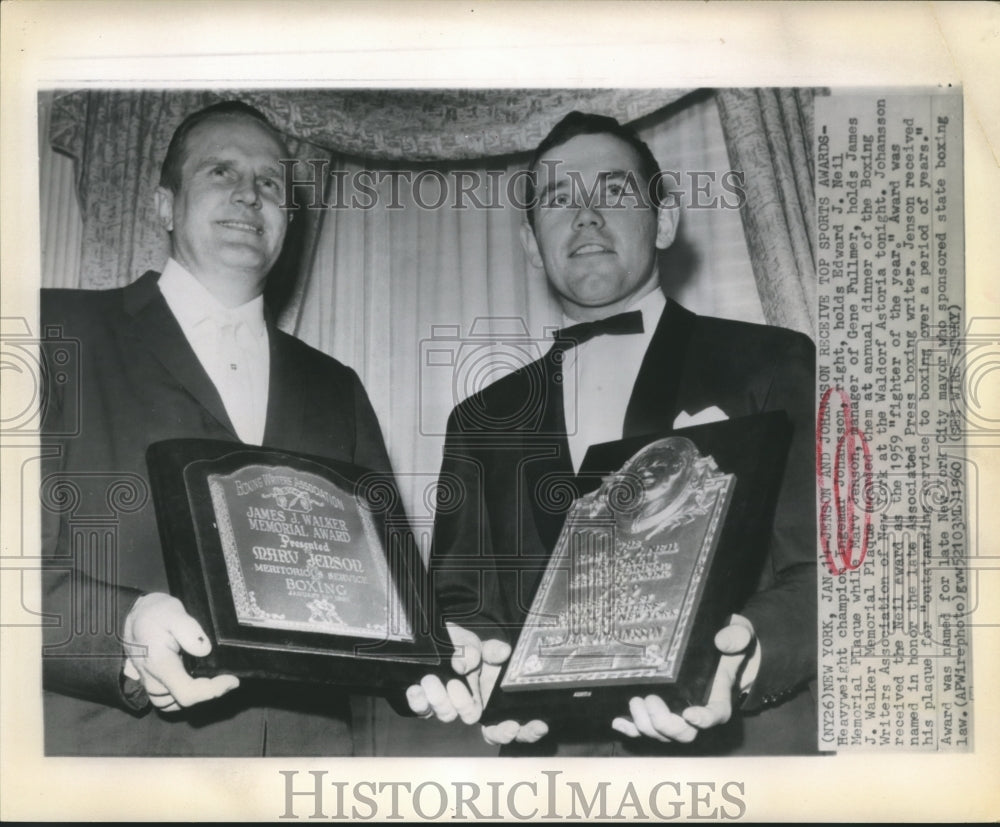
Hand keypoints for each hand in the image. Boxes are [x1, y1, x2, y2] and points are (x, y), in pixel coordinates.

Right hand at [122, 592, 239, 712]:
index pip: (187, 693)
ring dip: (195, 694)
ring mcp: (150, 684)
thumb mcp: (173, 612)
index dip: (212, 691)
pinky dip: (183, 695)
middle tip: (226, 676)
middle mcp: (152, 680)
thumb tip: (204, 649)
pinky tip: (195, 679)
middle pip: (184, 701)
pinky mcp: (152, 685)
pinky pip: (168, 701)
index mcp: (159, 664)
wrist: (135, 616)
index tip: (232, 681)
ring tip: (212, 677)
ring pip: (175, 704)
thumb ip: (189, 630)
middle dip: (208, 691)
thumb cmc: (155, 613)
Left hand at [404, 622, 548, 744]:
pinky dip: (419, 701)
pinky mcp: (426, 701)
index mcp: (494, 697)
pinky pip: (422, 709)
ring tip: (435, 679)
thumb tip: (501, 653)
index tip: (536, 724)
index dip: (528, 731)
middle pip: (488, 732)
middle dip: (487, 722)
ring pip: (450, 717)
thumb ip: (493, 649)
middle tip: (468, 700)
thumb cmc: (468, 642)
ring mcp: (451, 705)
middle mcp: (475, 706)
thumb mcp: (484, 641)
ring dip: (443, 701)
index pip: (516, 724)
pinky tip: (416, 688)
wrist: (440, 633)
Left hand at [611, 614, 758, 742]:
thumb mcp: (738, 635)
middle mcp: (698, 714)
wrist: (716, 652)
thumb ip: (735, 637)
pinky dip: (631, 729)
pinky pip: (645, 729)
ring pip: (662, 735)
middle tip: (650, 699)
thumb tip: (722, 641)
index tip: (689, 714)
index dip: (703, 720)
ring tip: (635, 701)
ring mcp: (677, 717)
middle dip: (664, 723)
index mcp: (719, 698)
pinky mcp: (660, 714)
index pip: (715, 715)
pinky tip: (618, 721)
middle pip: (683, 733)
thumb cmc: (726, 645)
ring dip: (645, 724)